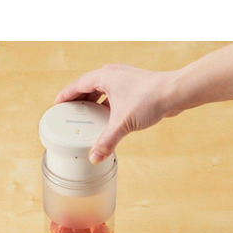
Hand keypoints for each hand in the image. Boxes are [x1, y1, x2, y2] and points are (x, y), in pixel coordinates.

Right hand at [54, 64, 180, 162]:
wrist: (175, 93)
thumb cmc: (150, 99)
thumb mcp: (123, 123)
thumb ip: (107, 141)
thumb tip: (95, 157)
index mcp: (105, 76)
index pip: (77, 85)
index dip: (65, 96)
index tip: (56, 106)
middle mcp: (113, 75)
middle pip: (88, 87)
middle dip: (78, 101)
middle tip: (70, 114)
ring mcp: (124, 80)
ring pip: (101, 91)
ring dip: (93, 103)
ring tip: (86, 117)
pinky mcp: (133, 87)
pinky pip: (113, 95)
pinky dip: (106, 105)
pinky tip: (106, 118)